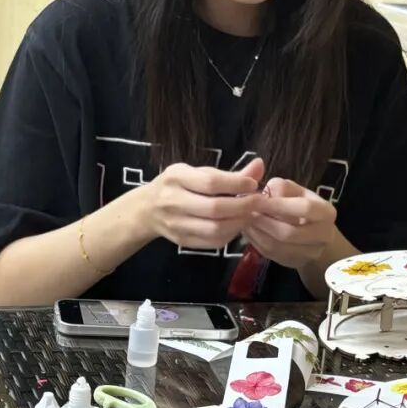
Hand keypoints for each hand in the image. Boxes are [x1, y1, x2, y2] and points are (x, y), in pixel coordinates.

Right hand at [143, 158, 264, 249]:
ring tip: (250, 214)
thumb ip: (229, 173)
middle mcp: (172, 201)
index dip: (236, 185)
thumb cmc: (177, 186)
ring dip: (239, 223)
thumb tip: (260, 166)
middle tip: (259, 202)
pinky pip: (212, 242)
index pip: (211, 182)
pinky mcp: (181, 241)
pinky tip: (237, 226)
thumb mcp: (197, 172)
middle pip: (214, 209)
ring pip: (215, 229)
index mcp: (176, 177)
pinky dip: (230, 235)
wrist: (146, 210)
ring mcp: (175, 224)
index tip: (253, 185)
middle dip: (243, 206)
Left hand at [245, 178, 340, 267]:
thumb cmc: (302, 207)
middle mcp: (323, 235)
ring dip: (256, 232)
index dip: (278, 204)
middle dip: (264, 222)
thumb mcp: (296, 191)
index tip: (257, 200)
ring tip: (244, 220)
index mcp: (326, 212)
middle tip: (246, 212)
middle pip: (288, 232)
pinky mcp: (294, 262)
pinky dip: (256, 241)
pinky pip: (270, 253)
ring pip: (277, 246)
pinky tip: (249, 230)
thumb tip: (266, 193)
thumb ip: (282, 187)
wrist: (314, 234)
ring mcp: (309, 253)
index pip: (304, 208)